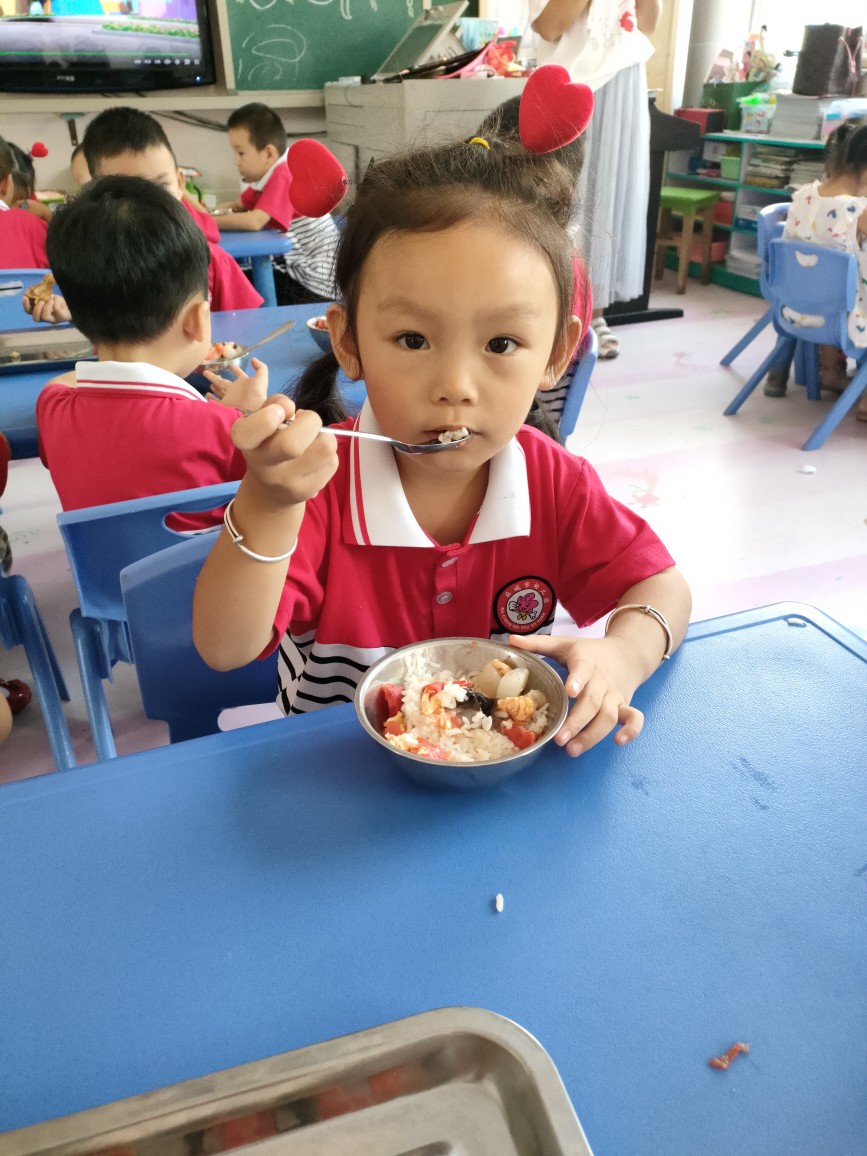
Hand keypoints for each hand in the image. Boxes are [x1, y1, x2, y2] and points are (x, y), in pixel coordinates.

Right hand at [22, 293, 71, 323]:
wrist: (72, 305)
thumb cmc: (58, 301)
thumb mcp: (47, 295)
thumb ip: (40, 293)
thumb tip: (33, 287)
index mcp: (39, 311)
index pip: (29, 311)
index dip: (25, 305)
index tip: (25, 297)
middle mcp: (45, 317)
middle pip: (35, 318)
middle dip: (36, 308)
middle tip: (41, 301)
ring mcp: (53, 319)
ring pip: (44, 317)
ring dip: (46, 306)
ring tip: (50, 300)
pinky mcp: (61, 317)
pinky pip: (56, 311)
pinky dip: (55, 303)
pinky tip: (57, 299)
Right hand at [204, 355, 267, 411]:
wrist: (251, 411)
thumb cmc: (256, 393)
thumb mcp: (261, 377)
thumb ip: (260, 367)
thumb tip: (253, 359)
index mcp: (243, 383)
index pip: (239, 375)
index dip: (236, 370)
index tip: (232, 365)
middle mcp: (235, 391)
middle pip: (223, 383)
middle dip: (216, 378)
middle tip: (207, 373)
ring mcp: (229, 398)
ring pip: (219, 392)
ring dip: (215, 388)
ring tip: (210, 385)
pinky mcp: (223, 406)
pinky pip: (215, 401)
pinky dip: (211, 398)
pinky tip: (206, 395)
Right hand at [231, 393, 337, 506]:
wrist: (269, 492)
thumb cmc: (268, 443)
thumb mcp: (262, 419)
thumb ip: (274, 403)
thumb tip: (290, 407)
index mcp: (248, 444)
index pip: (247, 434)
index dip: (266, 419)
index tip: (278, 413)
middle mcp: (264, 467)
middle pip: (292, 445)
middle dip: (310, 421)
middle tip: (306, 422)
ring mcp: (287, 483)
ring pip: (324, 448)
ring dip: (324, 436)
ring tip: (314, 439)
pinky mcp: (308, 492)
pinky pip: (332, 462)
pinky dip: (329, 453)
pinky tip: (316, 457)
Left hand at [509, 632, 644, 756]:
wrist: (628, 652)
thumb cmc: (589, 651)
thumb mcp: (565, 644)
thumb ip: (538, 644)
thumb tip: (510, 640)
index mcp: (586, 661)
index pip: (583, 669)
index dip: (578, 679)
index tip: (569, 692)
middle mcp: (602, 680)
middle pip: (593, 702)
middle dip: (577, 722)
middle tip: (560, 740)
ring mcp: (616, 694)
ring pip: (609, 716)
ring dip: (593, 735)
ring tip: (573, 750)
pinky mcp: (626, 704)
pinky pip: (635, 718)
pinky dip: (631, 730)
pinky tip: (618, 742)